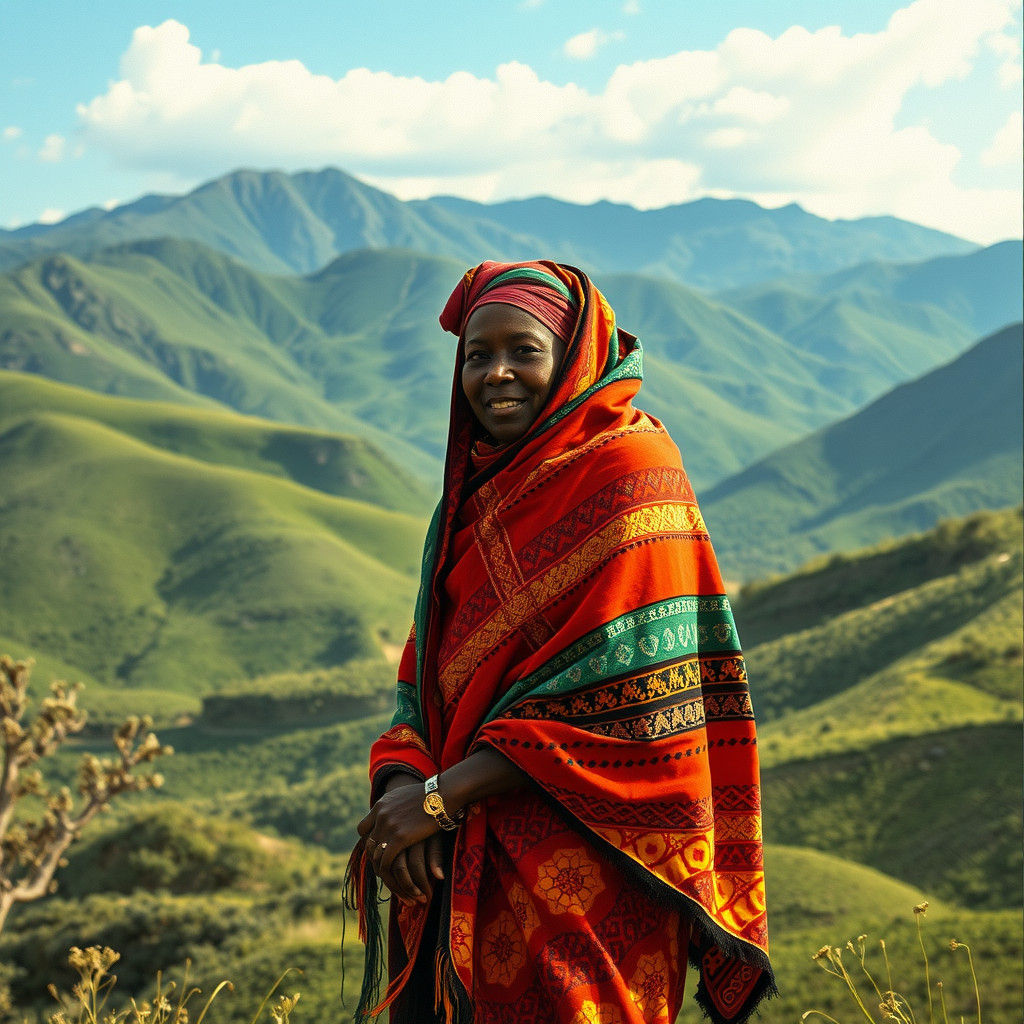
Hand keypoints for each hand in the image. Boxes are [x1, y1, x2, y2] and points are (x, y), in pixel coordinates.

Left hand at [357, 778, 440, 901]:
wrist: (442, 793)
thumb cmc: (430, 795)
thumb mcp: (405, 796)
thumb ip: (396, 806)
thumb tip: (398, 817)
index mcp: (380, 805)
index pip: (363, 829)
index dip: (369, 842)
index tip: (379, 851)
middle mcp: (380, 816)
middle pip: (369, 845)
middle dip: (375, 860)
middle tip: (385, 872)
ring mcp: (388, 826)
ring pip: (376, 857)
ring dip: (383, 873)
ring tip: (393, 883)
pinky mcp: (398, 838)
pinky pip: (386, 862)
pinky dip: (389, 875)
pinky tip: (399, 881)